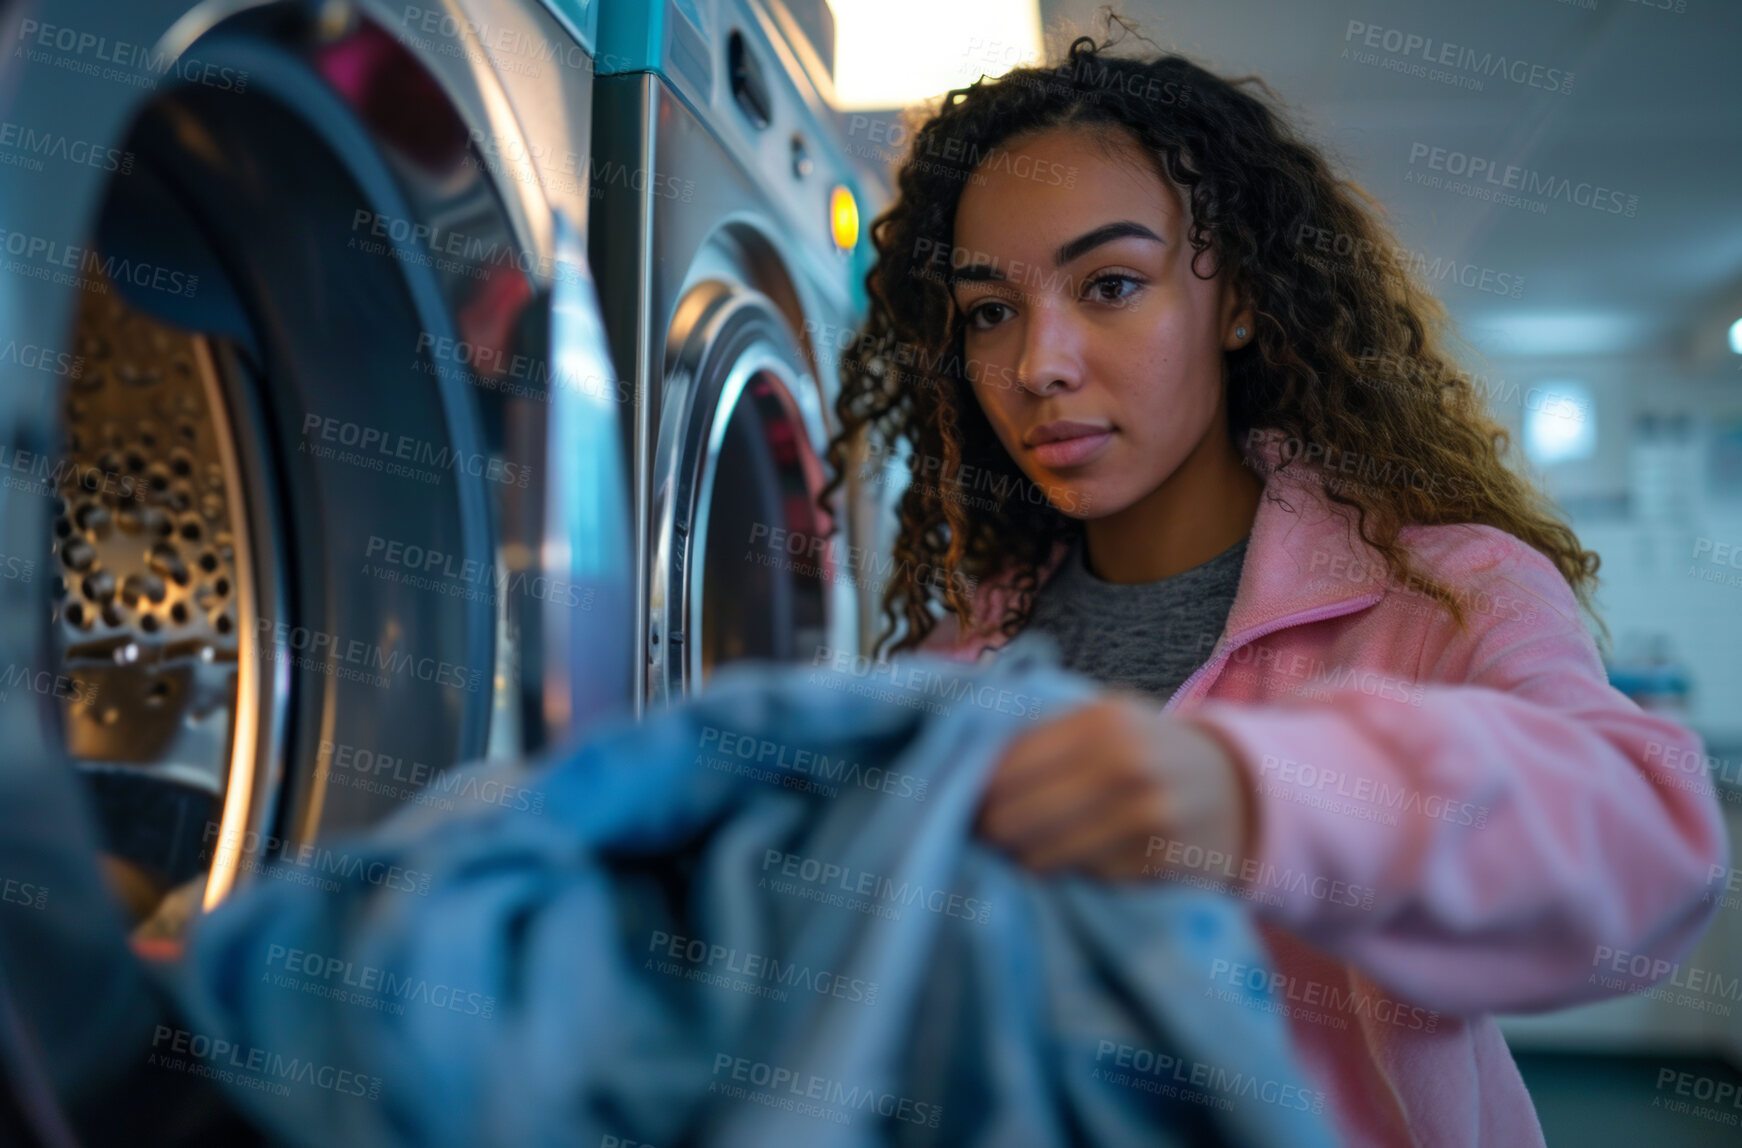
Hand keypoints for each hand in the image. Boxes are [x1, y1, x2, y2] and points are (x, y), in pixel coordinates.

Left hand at [974, 694, 1254, 882]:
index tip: (955, 803)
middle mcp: (1124, 768)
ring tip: (1017, 851)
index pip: (1004, 765)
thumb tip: (957, 763)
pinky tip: (1070, 863)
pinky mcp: (1155, 868)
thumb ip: (1044, 733)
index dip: (967, 790)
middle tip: (978, 836)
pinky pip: (1080, 881)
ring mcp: (1144, 821)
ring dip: (1020, 859)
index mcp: (1102, 722)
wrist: (1240, 791)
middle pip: (1012, 817)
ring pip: (1039, 858)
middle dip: (986, 831)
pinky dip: (1066, 876)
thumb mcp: (1108, 721)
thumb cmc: (1151, 752)